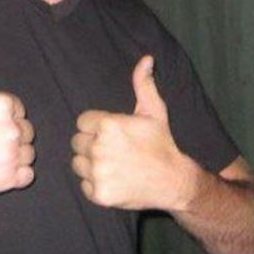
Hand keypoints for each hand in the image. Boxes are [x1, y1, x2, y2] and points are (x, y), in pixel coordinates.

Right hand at [0, 21, 34, 200]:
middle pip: (24, 129)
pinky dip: (15, 174)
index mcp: (2, 104)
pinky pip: (27, 174)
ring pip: (27, 152)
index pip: (16, 107)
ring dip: (12, 153)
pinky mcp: (9, 181)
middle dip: (7, 132)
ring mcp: (11, 157)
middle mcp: (12, 129)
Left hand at [71, 56, 189, 210]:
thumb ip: (143, 84)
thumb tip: (146, 59)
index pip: (82, 121)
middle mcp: (100, 148)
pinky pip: (84, 184)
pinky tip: (113, 179)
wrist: (176, 182)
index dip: (95, 126)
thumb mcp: (154, 111)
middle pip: (77, 141)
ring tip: (112, 164)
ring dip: (90, 164)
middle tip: (113, 149)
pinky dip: (94, 184)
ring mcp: (98, 173)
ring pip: (77, 163)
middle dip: (91, 144)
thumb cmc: (162, 143)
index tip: (111, 133)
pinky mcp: (99, 194)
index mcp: (108, 125)